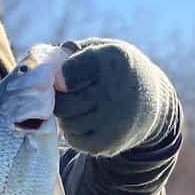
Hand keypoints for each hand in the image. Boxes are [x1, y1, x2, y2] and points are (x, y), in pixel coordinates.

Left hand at [53, 38, 151, 156]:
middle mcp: (115, 92)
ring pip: (67, 122)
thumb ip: (72, 52)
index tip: (62, 77)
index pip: (67, 71)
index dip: (57, 75)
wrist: (151, 103)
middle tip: (66, 94)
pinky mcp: (107, 144)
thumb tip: (42, 67)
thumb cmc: (114, 71)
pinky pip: (74, 139)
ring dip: (67, 115)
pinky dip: (74, 130)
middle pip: (63, 102)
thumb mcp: (101, 49)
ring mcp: (112, 122)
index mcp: (113, 59)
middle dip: (60, 99)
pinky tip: (87, 119)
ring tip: (81, 105)